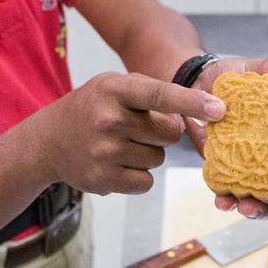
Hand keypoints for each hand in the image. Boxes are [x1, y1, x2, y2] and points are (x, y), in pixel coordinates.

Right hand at [27, 72, 224, 194]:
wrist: (48, 141)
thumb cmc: (93, 108)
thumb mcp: (115, 85)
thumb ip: (153, 93)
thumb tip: (193, 119)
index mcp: (114, 90)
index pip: (160, 94)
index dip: (192, 101)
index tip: (220, 109)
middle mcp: (109, 120)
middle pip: (169, 133)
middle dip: (163, 132)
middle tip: (138, 127)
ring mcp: (105, 152)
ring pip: (159, 159)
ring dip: (149, 153)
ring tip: (122, 144)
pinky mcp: (104, 180)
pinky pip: (146, 181)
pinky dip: (139, 175)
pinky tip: (118, 163)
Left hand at [184, 55, 267, 223]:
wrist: (195, 86)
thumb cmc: (232, 81)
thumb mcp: (249, 70)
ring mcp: (253, 169)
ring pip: (264, 201)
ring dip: (259, 211)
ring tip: (247, 207)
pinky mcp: (228, 172)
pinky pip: (232, 195)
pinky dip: (229, 202)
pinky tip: (224, 202)